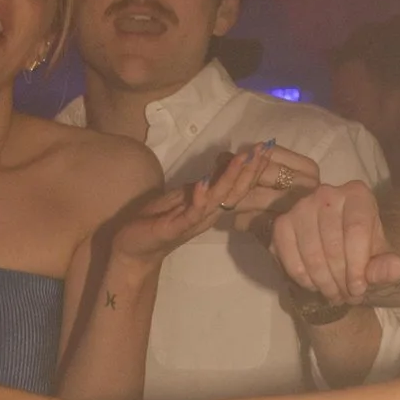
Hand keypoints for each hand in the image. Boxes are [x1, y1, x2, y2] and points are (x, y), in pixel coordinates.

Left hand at [106, 143, 321, 268]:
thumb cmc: (155, 222)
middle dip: (250, 169)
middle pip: (234, 191)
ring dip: (231, 177)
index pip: (236, 186)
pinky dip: (199, 198)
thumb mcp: (181, 198)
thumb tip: (218, 169)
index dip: (251, 169)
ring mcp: (192, 221)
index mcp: (209, 207)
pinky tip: (204, 182)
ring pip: (218, 198)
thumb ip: (200, 188)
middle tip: (265, 148)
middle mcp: (207, 214)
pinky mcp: (175, 227)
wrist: (133, 250)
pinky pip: (191, 213)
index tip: (266, 148)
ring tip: (243, 158)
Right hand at [270, 177, 399, 311]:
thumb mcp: (380, 257)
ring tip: (334, 295)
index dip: (358, 266)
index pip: (356, 231)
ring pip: (312, 254)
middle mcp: (327, 193)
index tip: (359, 290)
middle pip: (333, 245)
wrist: (336, 243)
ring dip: (323, 282)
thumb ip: (387, 265)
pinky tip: (314, 286)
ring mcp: (301, 206)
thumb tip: (395, 269)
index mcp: (357, 194)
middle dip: (340, 279)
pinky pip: (289, 257)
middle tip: (347, 297)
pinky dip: (303, 278)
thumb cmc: (362, 248)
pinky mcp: (282, 223)